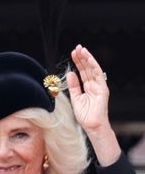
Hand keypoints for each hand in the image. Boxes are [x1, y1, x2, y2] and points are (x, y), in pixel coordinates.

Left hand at [66, 44, 120, 164]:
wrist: (91, 125)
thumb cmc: (84, 115)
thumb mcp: (75, 98)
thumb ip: (73, 86)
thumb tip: (69, 74)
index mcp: (87, 87)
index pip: (82, 72)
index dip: (78, 62)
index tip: (73, 54)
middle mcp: (94, 85)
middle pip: (87, 68)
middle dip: (82, 58)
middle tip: (77, 48)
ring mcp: (99, 86)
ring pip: (93, 69)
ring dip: (87, 59)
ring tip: (81, 50)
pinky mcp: (102, 89)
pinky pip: (98, 75)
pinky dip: (93, 66)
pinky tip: (88, 59)